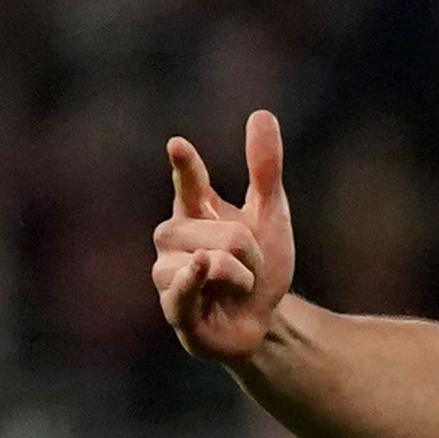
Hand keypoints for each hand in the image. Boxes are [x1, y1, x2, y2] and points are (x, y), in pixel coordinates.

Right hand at [153, 110, 299, 364]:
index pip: (189, 184)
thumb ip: (264, 170)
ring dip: (242, 279)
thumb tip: (262, 113)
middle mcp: (173, 239)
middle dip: (252, 254)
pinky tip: (199, 270)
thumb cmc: (259, 267)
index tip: (179, 146)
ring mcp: (169, 274)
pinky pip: (180, 291)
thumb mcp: (270, 216)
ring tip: (237, 289)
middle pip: (226, 234)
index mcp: (193, 211)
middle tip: (248, 268)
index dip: (187, 167)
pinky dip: (193, 283)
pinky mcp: (174, 309)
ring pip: (214, 263)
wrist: (262, 324)